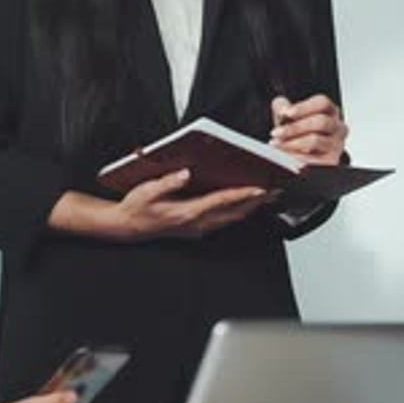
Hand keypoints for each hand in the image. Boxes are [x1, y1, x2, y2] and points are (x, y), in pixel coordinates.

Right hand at [114, 169, 266, 239]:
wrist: (127, 227)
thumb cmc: (137, 207)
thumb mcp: (147, 191)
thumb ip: (167, 182)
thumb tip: (185, 173)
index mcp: (186, 212)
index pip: (221, 202)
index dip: (242, 194)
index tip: (260, 188)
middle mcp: (196, 223)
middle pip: (233, 212)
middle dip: (256, 202)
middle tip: (275, 190)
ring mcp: (197, 228)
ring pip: (231, 218)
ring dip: (250, 208)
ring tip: (267, 196)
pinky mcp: (196, 229)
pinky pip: (224, 221)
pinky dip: (238, 212)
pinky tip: (245, 205)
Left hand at [269, 94, 347, 164]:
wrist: (300, 153)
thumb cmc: (297, 131)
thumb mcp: (288, 115)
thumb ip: (283, 107)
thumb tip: (283, 110)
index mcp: (330, 111)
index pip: (322, 103)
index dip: (304, 107)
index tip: (286, 113)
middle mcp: (338, 127)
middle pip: (321, 122)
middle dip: (295, 127)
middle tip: (276, 132)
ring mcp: (337, 144)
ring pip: (316, 140)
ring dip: (293, 143)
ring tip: (278, 144)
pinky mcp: (331, 161)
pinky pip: (314, 159)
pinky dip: (297, 157)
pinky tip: (285, 155)